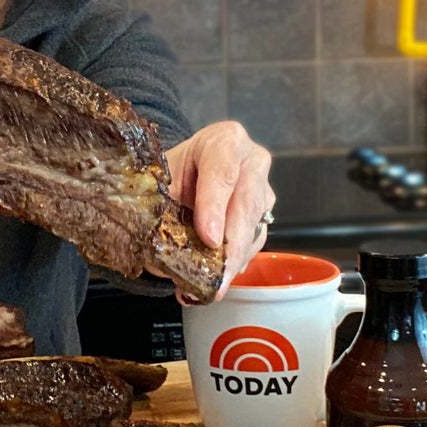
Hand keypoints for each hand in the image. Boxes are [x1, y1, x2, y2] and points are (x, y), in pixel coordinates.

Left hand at [165, 121, 274, 301]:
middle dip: (231, 244)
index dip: (215, 206)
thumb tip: (161, 260)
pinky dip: (237, 260)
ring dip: (234, 258)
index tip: (209, 238)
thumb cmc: (176, 168)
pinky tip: (221, 277)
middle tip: (217, 278)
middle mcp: (253, 161)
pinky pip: (256, 239)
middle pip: (246, 203)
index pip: (223, 172)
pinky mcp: (266, 212)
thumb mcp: (164, 177)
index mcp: (226, 140)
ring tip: (215, 286)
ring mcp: (264, 187)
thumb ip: (161, 207)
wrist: (191, 166)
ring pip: (254, 226)